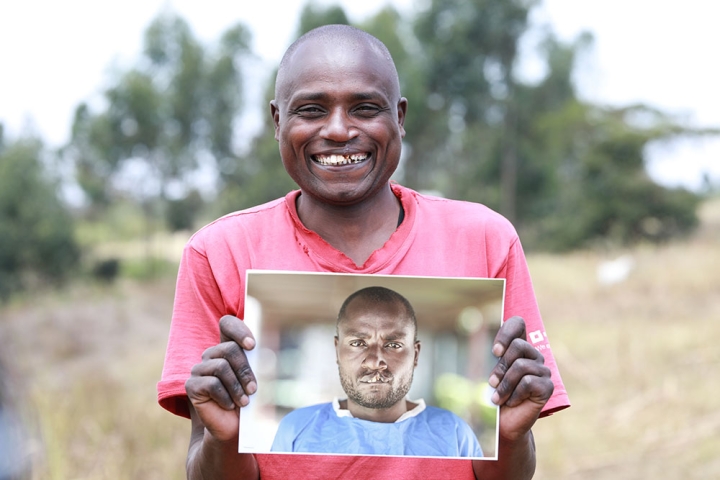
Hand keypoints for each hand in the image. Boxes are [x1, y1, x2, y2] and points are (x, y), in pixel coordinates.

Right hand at [185, 315, 256, 441]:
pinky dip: (225, 396)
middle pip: (229, 349)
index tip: (252, 345)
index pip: (227, 324)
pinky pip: (212, 384)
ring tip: (244, 401)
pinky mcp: (191, 385)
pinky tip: (229, 405)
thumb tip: (266, 352)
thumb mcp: (254, 379)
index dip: (239, 330)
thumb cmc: (246, 401)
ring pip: (221, 367)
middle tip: (253, 389)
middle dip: (245, 370)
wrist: (232, 428)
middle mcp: (211, 355)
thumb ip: (256, 363)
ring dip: (237, 386)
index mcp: (227, 348)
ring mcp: (199, 369)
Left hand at [488, 316, 552, 441]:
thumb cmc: (498, 395)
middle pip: (518, 345)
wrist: (505, 423)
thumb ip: (499, 358)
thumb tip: (498, 350)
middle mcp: (534, 356)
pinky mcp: (548, 387)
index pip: (518, 323)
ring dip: (504, 384)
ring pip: (520, 366)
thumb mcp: (494, 373)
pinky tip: (512, 402)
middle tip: (492, 382)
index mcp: (520, 348)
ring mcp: (543, 371)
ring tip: (498, 397)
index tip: (495, 352)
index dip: (506, 333)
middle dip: (501, 366)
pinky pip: (528, 382)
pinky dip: (514, 394)